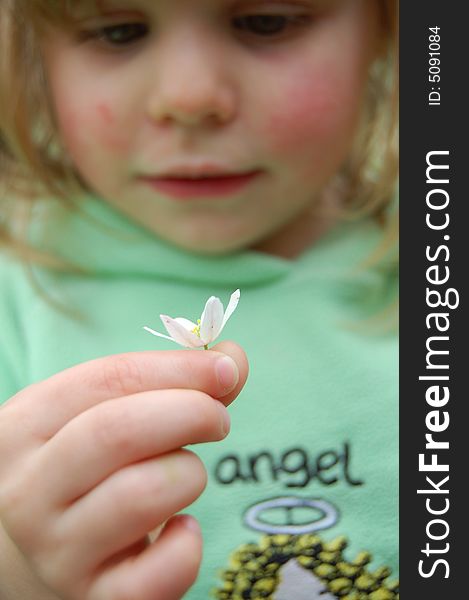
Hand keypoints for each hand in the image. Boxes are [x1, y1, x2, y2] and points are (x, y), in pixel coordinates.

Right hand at [0, 341, 247, 599]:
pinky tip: (181, 529)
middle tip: (218, 419)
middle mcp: (28, 491)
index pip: (108, 379)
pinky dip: (188, 545)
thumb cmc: (87, 470)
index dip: (178, 369)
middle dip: (190, 412)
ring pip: (141, 495)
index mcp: (26, 426)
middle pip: (118, 431)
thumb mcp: (106, 416)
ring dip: (189, 474)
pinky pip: (160, 573)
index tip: (225, 368)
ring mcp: (56, 552)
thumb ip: (173, 384)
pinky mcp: (94, 599)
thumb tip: (231, 358)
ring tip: (188, 474)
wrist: (44, 552)